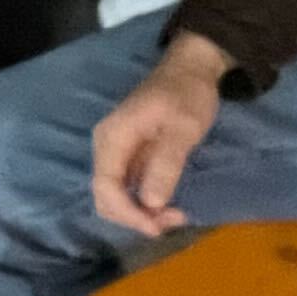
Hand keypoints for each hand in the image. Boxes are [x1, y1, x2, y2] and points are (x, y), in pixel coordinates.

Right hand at [91, 32, 230, 237]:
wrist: (191, 69)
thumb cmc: (187, 94)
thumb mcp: (183, 127)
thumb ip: (166, 163)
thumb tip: (151, 203)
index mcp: (113, 137)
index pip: (106, 187)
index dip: (128, 214)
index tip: (158, 226)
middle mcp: (107, 147)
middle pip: (106, 197)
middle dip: (135, 217)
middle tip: (173, 220)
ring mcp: (116, 152)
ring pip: (116, 196)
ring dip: (141, 214)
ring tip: (174, 215)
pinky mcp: (129, 157)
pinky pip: (127, 189)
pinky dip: (144, 203)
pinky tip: (169, 204)